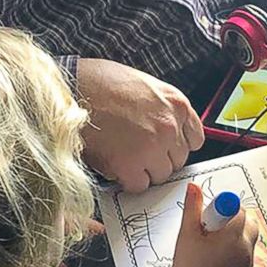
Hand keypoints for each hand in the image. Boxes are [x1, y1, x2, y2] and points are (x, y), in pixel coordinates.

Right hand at [77, 58, 204, 192]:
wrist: (72, 87)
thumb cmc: (99, 81)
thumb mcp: (143, 85)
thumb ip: (160, 108)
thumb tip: (164, 132)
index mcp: (176, 103)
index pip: (195, 139)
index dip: (176, 145)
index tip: (165, 148)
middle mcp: (169, 125)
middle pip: (178, 160)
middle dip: (159, 159)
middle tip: (138, 153)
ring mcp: (152, 146)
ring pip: (160, 175)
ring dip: (144, 171)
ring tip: (123, 156)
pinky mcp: (130, 164)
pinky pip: (139, 185)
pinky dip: (127, 180)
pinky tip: (115, 165)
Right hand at [169, 183, 257, 266]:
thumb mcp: (187, 233)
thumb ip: (192, 206)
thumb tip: (194, 187)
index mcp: (232, 237)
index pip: (237, 209)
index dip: (221, 208)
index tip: (210, 215)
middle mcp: (245, 248)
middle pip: (247, 220)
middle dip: (231, 218)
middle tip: (211, 227)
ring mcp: (248, 260)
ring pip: (248, 234)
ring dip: (234, 231)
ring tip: (213, 242)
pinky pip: (246, 249)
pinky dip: (235, 246)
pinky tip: (216, 255)